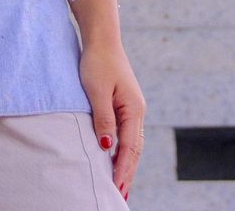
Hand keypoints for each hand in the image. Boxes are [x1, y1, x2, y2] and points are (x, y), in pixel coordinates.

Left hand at [79, 41, 144, 199]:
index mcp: (133, 109)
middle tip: (120, 196)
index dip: (122, 170)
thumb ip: (103, 119)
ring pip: (132, 144)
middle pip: (134, 150)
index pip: (129, 147)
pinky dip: (123, 152)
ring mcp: (132, 108)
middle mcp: (137, 111)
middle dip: (128, 174)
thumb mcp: (96, 91)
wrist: (102, 39)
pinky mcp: (125, 105)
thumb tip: (107, 146)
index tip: (117, 189)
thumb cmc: (97, 62)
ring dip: (126, 165)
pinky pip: (127, 135)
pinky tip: (116, 160)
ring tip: (120, 186)